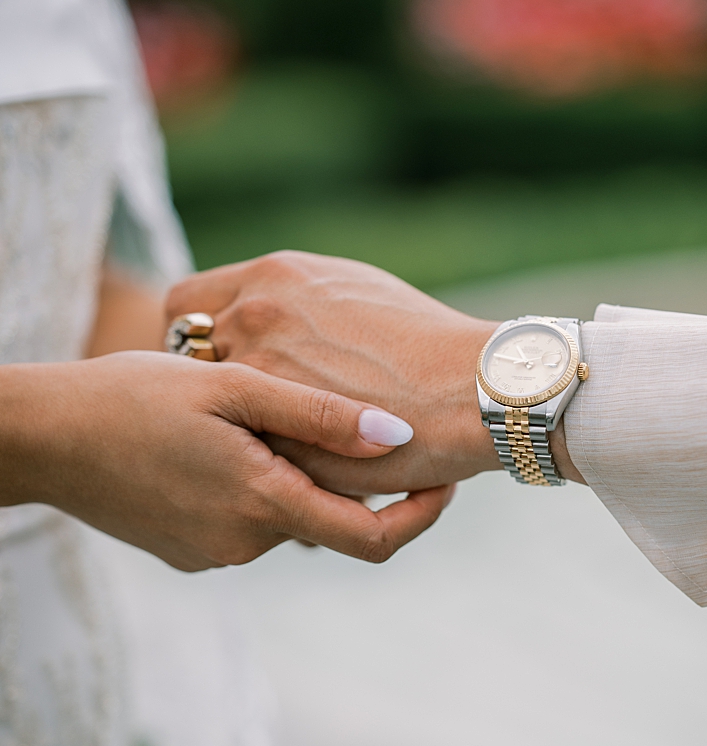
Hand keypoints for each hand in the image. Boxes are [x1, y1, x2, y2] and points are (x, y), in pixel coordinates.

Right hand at [0, 352, 450, 569]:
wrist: (36, 438)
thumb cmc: (129, 397)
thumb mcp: (231, 387)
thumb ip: (318, 414)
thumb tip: (399, 434)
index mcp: (264, 505)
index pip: (373, 539)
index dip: (421, 515)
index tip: (444, 479)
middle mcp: (244, 545)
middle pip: (331, 519)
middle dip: (353, 477)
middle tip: (366, 415)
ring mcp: (214, 555)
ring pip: (289, 515)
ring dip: (298, 474)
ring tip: (274, 415)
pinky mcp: (189, 551)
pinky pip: (249, 518)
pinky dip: (260, 483)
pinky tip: (231, 437)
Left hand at [165, 252, 499, 494]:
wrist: (479, 387)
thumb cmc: (435, 341)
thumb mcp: (359, 288)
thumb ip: (301, 298)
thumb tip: (277, 312)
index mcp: (272, 278)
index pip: (188, 303)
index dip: (200, 333)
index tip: (222, 355)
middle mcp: (254, 319)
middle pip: (189, 357)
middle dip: (214, 382)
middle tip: (248, 405)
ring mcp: (261, 378)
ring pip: (217, 409)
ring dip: (238, 425)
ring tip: (279, 441)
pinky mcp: (280, 435)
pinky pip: (252, 453)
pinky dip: (270, 461)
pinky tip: (307, 467)